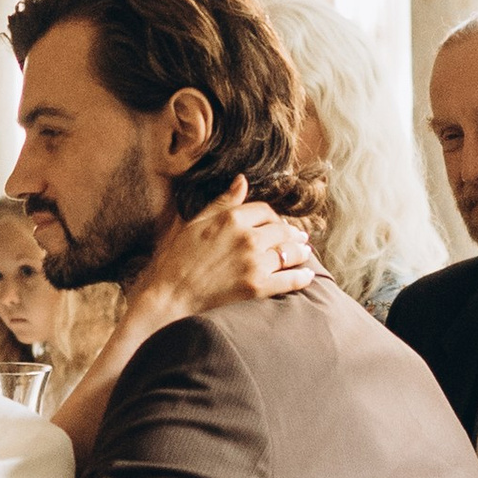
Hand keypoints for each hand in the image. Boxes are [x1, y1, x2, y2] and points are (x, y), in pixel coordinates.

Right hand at [126, 182, 319, 327]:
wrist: (170, 297)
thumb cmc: (177, 260)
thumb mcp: (196, 223)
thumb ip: (222, 202)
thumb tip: (242, 180)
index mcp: (231, 218)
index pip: (265, 210)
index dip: (273, 218)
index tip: (277, 224)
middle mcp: (247, 238)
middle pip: (282, 231)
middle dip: (291, 234)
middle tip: (299, 238)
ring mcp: (254, 263)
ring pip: (290, 253)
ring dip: (300, 253)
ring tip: (304, 253)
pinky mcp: (258, 288)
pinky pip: (290, 280)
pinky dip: (302, 277)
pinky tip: (307, 275)